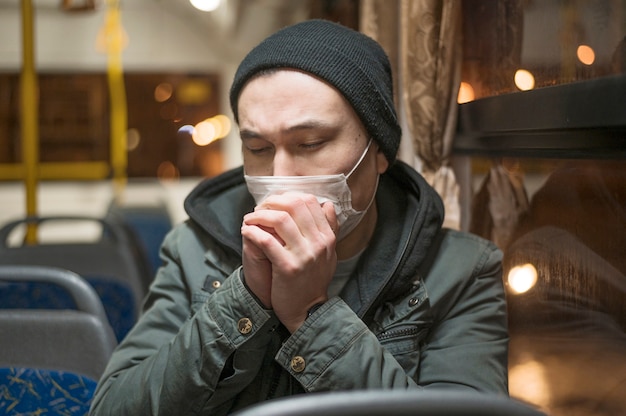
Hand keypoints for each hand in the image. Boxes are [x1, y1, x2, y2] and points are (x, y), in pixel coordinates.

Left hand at [241, 192, 337, 331]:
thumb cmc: (313, 279)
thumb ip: (329, 228)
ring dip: (259, 215)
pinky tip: (246, 232)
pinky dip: (253, 232)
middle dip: (272, 202)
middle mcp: (319, 243)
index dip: (287, 197)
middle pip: (294, 205)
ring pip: (280, 219)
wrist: (308, 310)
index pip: (309, 201)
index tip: (273, 203)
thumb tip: (326, 204)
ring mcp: (304, 255)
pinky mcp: (288, 267)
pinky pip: (266, 240)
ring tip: (249, 219)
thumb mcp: (328, 252)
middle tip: (259, 209)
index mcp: (328, 236)